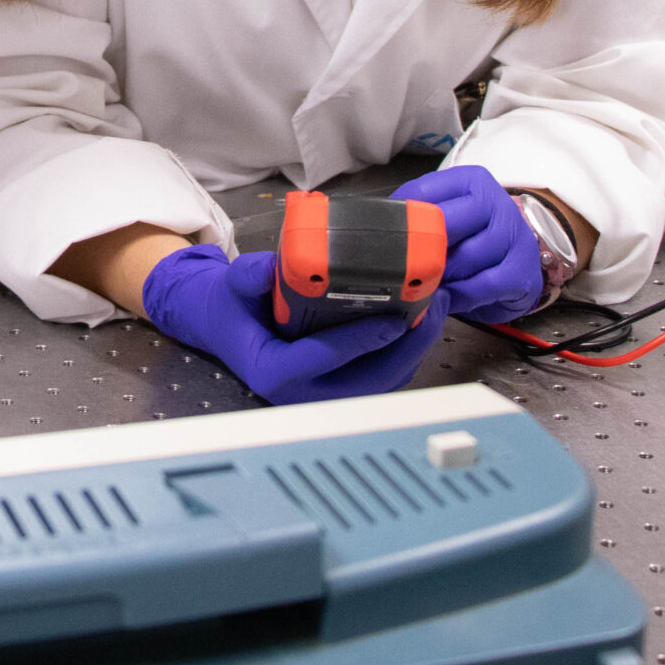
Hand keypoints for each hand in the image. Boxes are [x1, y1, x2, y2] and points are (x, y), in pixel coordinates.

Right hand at [140, 245, 449, 403]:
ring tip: (435, 309)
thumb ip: (247, 276)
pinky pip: (382, 379)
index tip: (392, 319)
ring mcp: (325, 396)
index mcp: (273, 372)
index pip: (322, 360)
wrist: (229, 326)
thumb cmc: (234, 306)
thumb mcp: (233, 285)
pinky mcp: (342, 390)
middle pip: (367, 382)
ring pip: (381, 383)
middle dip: (406, 348)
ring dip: (413, 350)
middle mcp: (303, 395)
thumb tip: (268, 268)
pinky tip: (420, 321)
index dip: (360, 342)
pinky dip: (405, 353)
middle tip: (431, 309)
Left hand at [391, 166, 544, 321]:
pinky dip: (461, 295)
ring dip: (441, 277)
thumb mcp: (441, 216)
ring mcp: (515, 235)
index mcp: (470, 181)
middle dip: (423, 251)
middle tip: (406, 267)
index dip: (403, 221)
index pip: (425, 194)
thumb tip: (374, 224)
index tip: (386, 239)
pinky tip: (452, 296)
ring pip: (464, 258)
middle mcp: (497, 201)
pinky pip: (482, 285)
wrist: (513, 265)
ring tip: (428, 283)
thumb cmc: (468, 238)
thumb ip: (413, 214)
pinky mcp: (523, 269)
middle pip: (446, 225)